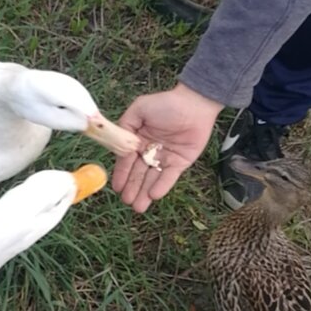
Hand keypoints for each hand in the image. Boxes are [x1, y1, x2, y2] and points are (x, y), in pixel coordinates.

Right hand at [112, 82, 222, 212]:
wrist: (194, 104)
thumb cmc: (166, 104)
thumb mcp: (140, 109)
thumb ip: (126, 124)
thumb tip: (118, 143)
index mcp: (137, 140)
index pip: (127, 160)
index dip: (122, 173)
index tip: (116, 187)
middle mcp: (149, 151)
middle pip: (139, 173)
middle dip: (132, 187)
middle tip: (127, 201)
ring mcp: (164, 158)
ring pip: (152, 178)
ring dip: (144, 192)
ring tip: (138, 207)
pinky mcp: (180, 162)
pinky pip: (169, 176)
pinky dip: (162, 186)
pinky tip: (154, 195)